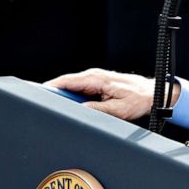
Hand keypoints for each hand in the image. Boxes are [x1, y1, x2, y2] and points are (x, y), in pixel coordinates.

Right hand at [44, 68, 167, 120]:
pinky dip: (72, 98)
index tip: (36, 94)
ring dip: (63, 98)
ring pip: (71, 88)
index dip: (48, 88)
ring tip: (57, 110)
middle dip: (53, 95)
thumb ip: (96, 110)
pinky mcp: (97, 84)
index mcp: (96, 79)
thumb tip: (78, 111)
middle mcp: (93, 76)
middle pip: (64, 85)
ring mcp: (95, 79)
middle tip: (45, 108)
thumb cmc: (139, 99)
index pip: (65, 81)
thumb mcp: (118, 110)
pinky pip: (79, 90)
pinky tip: (71, 108)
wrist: (153, 93)